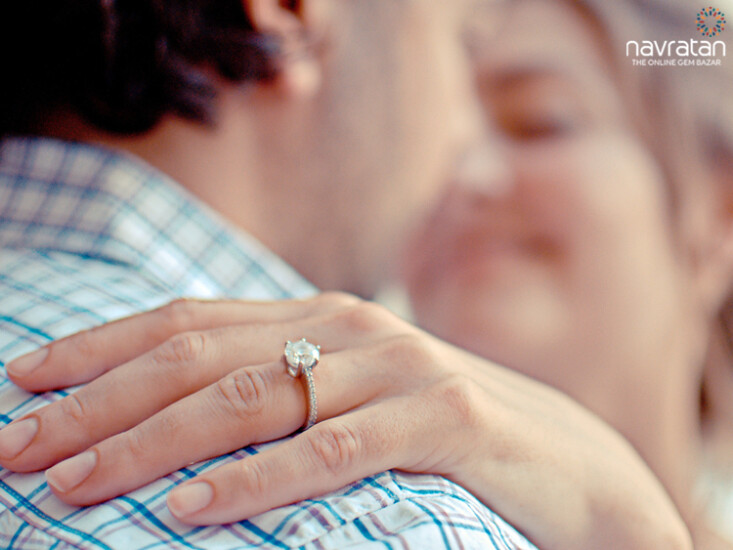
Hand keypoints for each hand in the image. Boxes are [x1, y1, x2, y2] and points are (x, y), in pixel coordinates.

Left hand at [0, 294, 689, 549]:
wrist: (565, 457)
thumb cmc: (440, 431)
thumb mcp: (349, 399)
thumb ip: (281, 388)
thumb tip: (178, 417)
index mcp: (319, 318)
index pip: (189, 319)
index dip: (103, 345)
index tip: (27, 379)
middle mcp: (348, 328)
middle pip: (202, 357)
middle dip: (100, 402)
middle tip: (18, 448)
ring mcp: (398, 367)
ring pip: (255, 398)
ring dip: (154, 443)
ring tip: (74, 485)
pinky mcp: (445, 415)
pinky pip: (333, 450)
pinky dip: (258, 479)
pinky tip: (192, 509)